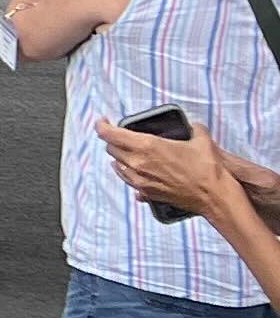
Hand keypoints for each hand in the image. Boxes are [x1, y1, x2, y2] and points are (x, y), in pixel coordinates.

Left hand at [107, 121, 246, 224]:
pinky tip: (134, 169)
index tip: (103, 121)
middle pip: (111, 148)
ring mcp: (140, 180)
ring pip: (116, 165)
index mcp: (146, 146)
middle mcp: (137, 163)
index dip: (102, 125)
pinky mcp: (146, 193)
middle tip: (120, 135)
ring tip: (127, 151)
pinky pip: (127, 179)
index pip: (110, 134)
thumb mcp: (201, 140)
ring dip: (119, 157)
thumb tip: (194, 127)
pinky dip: (126, 171)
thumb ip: (194, 129)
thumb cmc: (207, 168)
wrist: (214, 196)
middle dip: (113, 140)